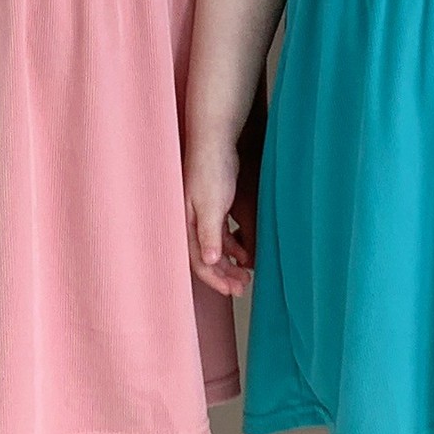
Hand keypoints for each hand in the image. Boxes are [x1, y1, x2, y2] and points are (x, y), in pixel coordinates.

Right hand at [186, 141, 251, 297]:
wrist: (216, 143)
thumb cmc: (210, 171)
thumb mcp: (211, 206)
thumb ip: (209, 234)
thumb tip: (209, 262)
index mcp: (188, 225)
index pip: (199, 262)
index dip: (215, 279)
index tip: (232, 290)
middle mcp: (192, 223)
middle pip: (206, 259)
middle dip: (224, 276)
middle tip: (242, 287)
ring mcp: (203, 216)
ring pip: (215, 249)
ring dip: (229, 264)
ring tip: (245, 275)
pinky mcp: (214, 207)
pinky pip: (222, 236)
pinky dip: (233, 248)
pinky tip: (245, 255)